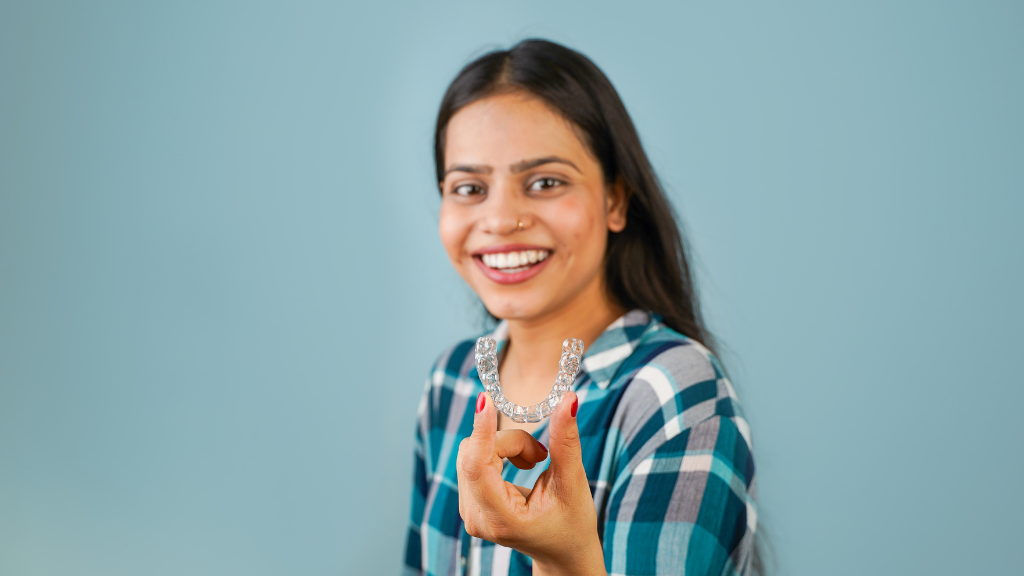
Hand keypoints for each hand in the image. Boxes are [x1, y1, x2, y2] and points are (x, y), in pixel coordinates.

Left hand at [456, 391, 606, 575]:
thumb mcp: (573, 483)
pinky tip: (522, 465)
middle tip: (542, 454)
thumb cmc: (571, 523)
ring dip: (506, 446)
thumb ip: (566, 441)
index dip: (481, 430)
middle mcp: (475, 516)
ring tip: (535, 462)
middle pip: (476, 452)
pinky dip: (499, 451)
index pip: (477, 465)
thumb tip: (567, 399)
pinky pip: (474, 457)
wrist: (562, 550)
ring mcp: (468, 510)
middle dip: (510, 441)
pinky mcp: (469, 499)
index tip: (485, 400)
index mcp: (500, 518)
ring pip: (473, 450)